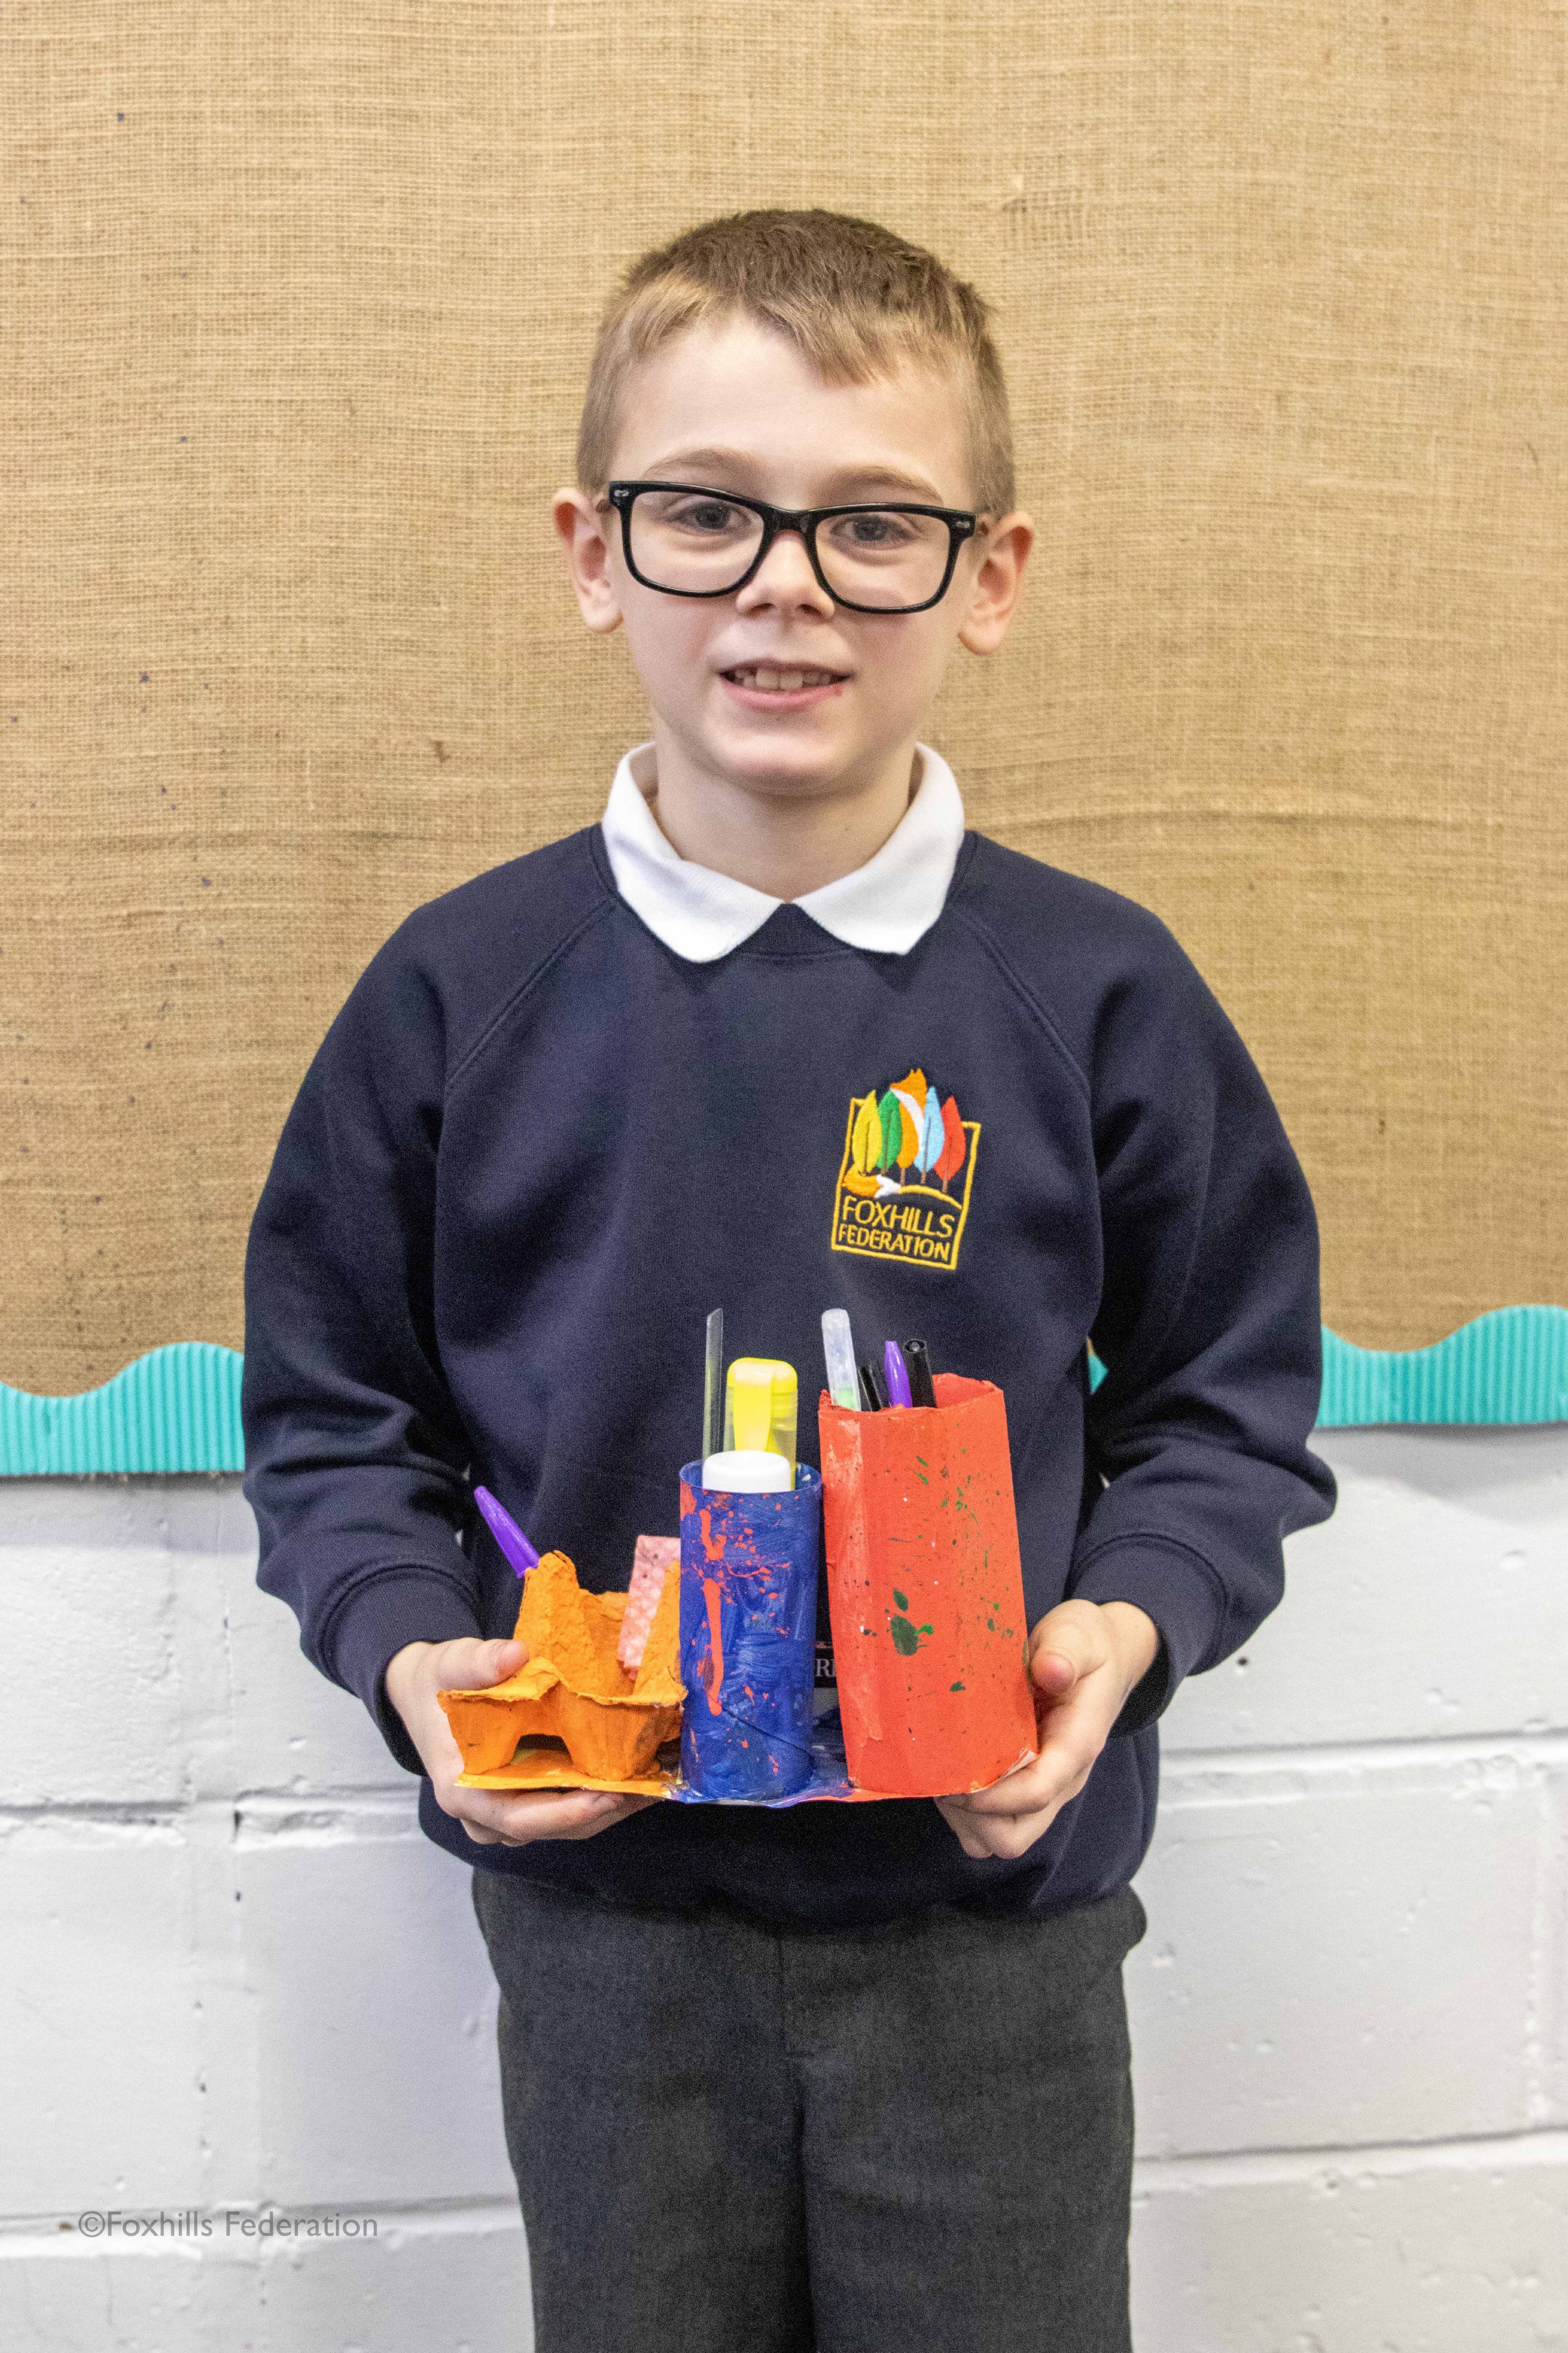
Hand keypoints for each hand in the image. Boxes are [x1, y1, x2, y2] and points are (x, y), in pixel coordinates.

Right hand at [384, 1636, 657, 1848]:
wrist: (426, 1691)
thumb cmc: (439, 1681)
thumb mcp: (452, 1662)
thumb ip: (479, 1662)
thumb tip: (516, 1654)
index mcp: (461, 1789)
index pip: (515, 1816)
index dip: (563, 1813)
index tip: (605, 1797)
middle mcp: (483, 1814)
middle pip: (549, 1827)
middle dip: (600, 1812)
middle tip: (647, 1788)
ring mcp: (504, 1813)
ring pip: (562, 1825)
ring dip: (607, 1809)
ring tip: (653, 1785)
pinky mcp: (523, 1802)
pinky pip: (564, 1811)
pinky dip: (599, 1799)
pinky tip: (635, 1778)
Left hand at [935, 1600, 1159, 1862]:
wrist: (1104, 1658)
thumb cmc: (1086, 1646)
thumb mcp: (1079, 1635)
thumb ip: (1066, 1651)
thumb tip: (1051, 1670)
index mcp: (1075, 1746)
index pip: (1034, 1793)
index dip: (989, 1795)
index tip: (952, 1775)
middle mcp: (1061, 1780)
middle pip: (1014, 1836)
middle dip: (970, 1816)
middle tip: (942, 1774)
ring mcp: (1044, 1789)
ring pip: (999, 1838)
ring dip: (964, 1819)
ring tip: (943, 1775)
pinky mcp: (1026, 1788)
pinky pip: (992, 1825)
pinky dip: (966, 1813)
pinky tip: (953, 1773)